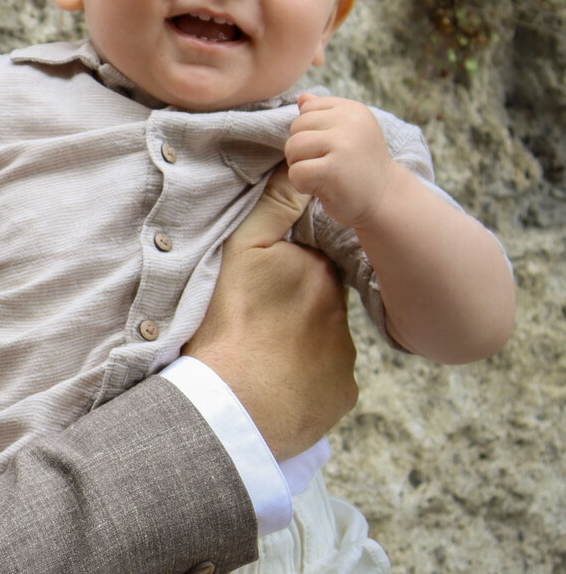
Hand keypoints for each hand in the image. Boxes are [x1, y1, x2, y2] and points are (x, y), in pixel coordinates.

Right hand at [183, 166, 355, 460]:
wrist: (230, 403)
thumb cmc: (228, 325)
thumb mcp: (241, 253)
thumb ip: (273, 209)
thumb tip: (300, 170)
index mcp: (318, 276)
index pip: (311, 265)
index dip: (287, 273)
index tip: (262, 287)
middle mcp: (342, 316)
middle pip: (319, 305)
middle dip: (297, 310)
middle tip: (259, 322)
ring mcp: (345, 360)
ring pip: (324, 346)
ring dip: (300, 347)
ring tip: (261, 357)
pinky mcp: (340, 396)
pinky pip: (327, 384)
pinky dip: (306, 382)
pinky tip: (276, 384)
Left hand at [285, 94, 403, 227]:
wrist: (385, 199)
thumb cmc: (358, 165)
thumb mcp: (347, 133)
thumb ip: (324, 114)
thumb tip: (301, 97)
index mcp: (353, 109)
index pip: (306, 109)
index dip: (311, 131)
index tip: (333, 147)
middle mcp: (350, 122)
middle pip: (296, 128)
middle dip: (303, 150)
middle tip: (328, 164)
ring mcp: (343, 145)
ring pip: (292, 148)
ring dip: (301, 166)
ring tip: (325, 174)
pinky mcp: (333, 170)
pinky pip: (296, 172)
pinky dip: (303, 185)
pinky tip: (324, 188)